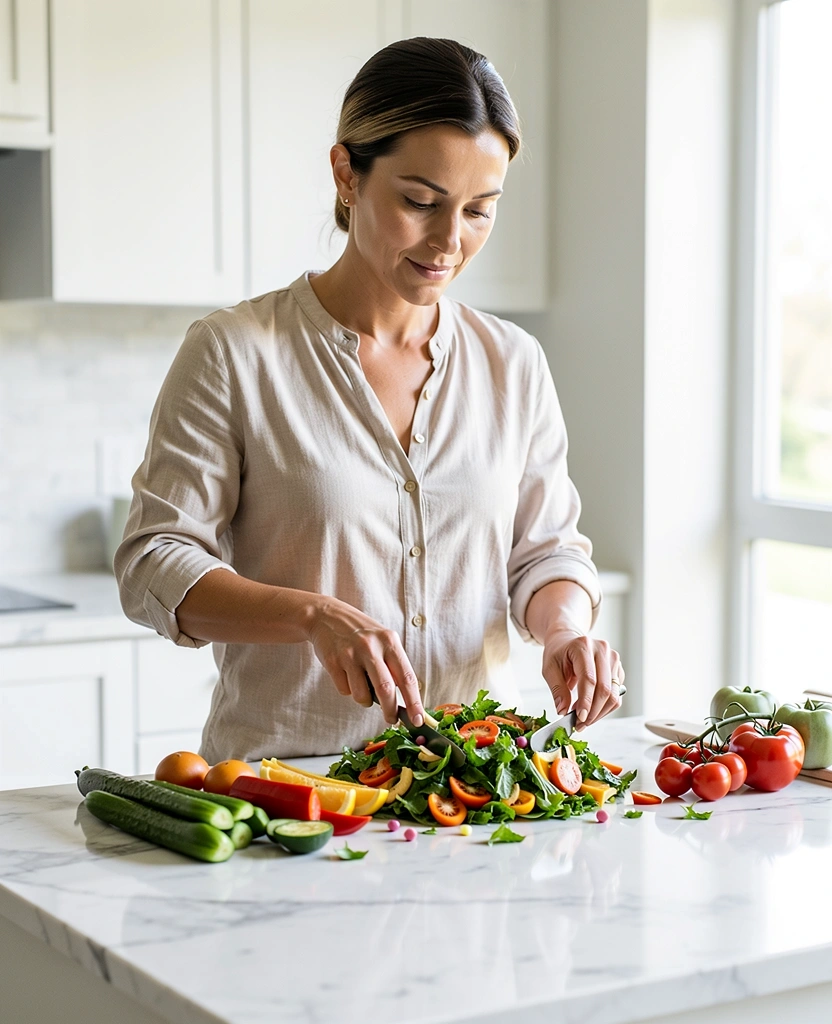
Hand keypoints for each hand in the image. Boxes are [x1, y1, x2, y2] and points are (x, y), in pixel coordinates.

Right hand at [306, 597, 424, 726]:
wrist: (327, 616)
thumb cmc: (361, 633)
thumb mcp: (383, 641)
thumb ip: (394, 666)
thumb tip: (405, 701)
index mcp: (389, 641)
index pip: (407, 677)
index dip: (414, 702)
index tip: (418, 719)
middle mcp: (371, 647)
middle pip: (386, 689)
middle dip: (390, 711)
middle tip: (392, 719)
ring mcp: (350, 654)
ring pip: (362, 695)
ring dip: (365, 700)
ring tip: (362, 686)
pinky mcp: (333, 662)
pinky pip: (344, 690)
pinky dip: (348, 690)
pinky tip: (345, 674)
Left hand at [542, 631, 624, 728]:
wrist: (567, 640)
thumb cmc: (558, 653)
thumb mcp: (549, 668)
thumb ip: (557, 689)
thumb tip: (563, 711)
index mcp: (583, 646)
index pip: (589, 679)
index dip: (586, 701)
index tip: (579, 718)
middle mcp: (602, 650)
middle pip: (604, 689)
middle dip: (593, 712)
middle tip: (580, 725)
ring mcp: (613, 659)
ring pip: (613, 694)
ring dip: (600, 713)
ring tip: (584, 720)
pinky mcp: (618, 669)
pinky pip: (616, 694)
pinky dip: (605, 707)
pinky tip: (591, 710)